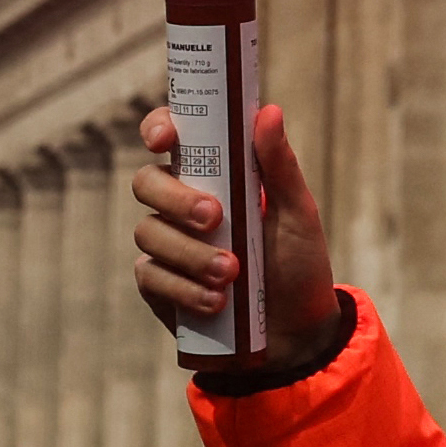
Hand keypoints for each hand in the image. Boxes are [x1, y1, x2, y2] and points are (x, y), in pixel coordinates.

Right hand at [132, 101, 344, 360]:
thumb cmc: (298, 266)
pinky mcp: (159, 286)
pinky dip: (184, 288)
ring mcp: (166, 245)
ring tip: (232, 274)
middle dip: (177, 199)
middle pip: (147, 182)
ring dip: (191, 253)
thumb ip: (279, 166)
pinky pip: (151, 276)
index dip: (158, 127)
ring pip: (149, 232)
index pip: (172, 138)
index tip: (165, 138)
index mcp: (213, 176)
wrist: (295, 335)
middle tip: (215, 218)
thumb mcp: (298, 215)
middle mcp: (181, 204)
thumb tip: (269, 110)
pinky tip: (216, 302)